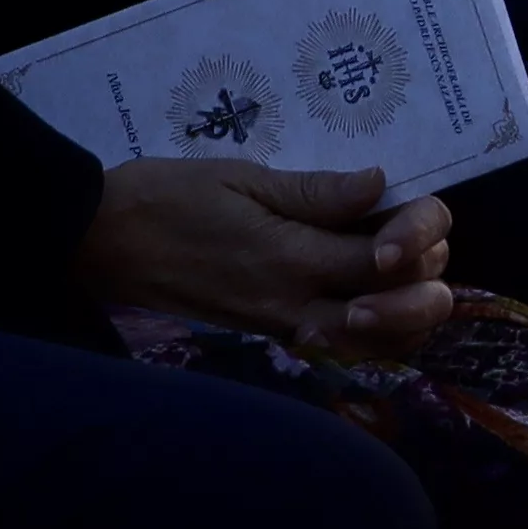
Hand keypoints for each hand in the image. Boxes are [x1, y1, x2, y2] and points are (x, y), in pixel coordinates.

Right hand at [79, 159, 457, 360]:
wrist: (100, 244)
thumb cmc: (166, 198)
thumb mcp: (240, 178)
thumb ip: (314, 191)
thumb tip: (379, 185)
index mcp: (290, 258)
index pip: (385, 258)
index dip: (419, 232)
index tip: (412, 203)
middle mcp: (294, 307)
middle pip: (393, 313)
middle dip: (427, 278)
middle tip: (422, 239)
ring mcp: (281, 331)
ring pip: (372, 346)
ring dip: (409, 315)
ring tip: (414, 274)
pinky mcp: (268, 339)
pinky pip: (337, 351)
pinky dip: (373, 335)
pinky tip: (379, 302)